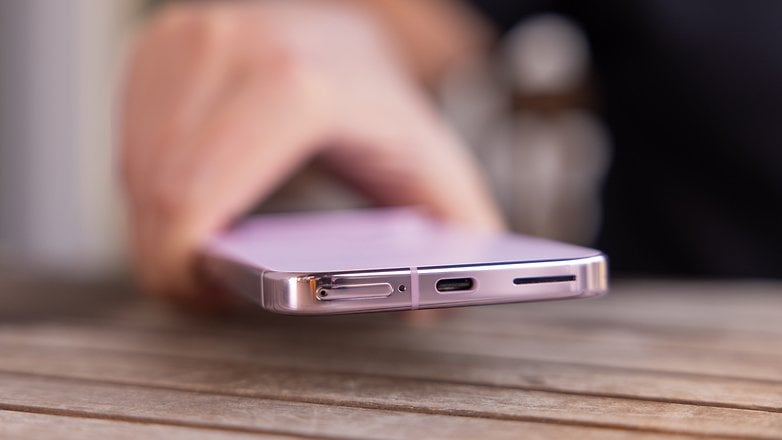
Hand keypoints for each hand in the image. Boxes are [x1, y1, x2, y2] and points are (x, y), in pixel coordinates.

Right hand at [120, 1, 503, 304]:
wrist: (344, 31)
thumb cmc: (382, 104)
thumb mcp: (434, 167)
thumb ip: (455, 236)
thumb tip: (433, 303)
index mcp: (298, 87)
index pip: (196, 196)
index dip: (189, 265)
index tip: (212, 296)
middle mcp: (231, 51)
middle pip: (160, 193)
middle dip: (174, 260)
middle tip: (209, 287)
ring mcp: (186, 43)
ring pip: (136, 171)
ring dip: (161, 226)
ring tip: (208, 249)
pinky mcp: (157, 46)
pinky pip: (129, 143)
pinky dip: (152, 188)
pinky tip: (193, 202)